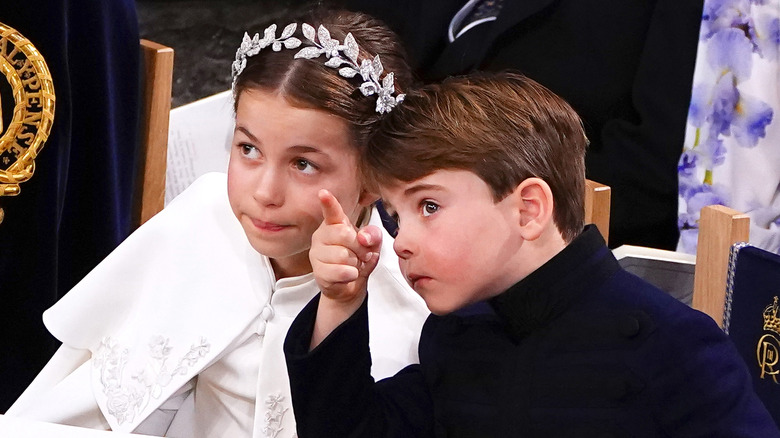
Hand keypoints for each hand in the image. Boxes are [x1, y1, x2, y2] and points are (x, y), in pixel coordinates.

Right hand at [310, 189, 382, 304]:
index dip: (328, 202)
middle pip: (345, 234)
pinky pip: (341, 271)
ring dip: (355, 263)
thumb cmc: (358, 258)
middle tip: (362, 254)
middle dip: (360, 247)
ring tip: (352, 265)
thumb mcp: (372, 244)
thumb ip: (373, 235)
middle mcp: (322, 235)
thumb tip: (363, 238)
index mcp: (334, 224)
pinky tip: (349, 274)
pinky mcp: (318, 272)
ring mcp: (317, 254)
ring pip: (343, 255)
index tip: (323, 193)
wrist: (350, 285)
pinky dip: (351, 274)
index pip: (331, 211)